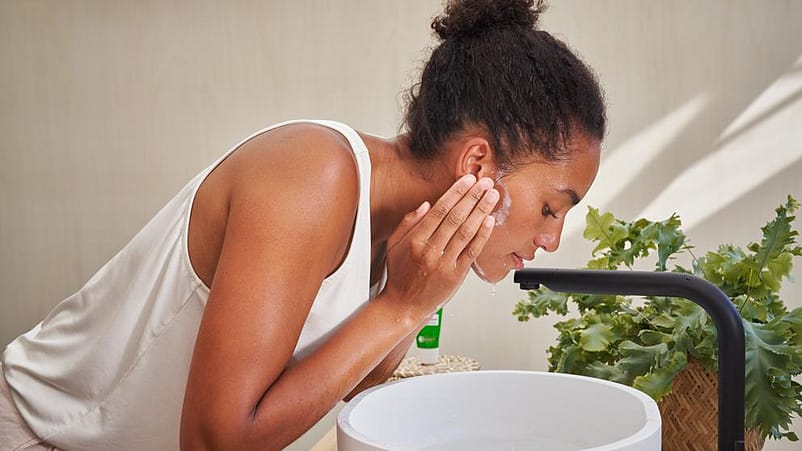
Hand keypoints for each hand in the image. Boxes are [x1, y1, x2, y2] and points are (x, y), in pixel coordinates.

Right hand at [381, 174, 498, 320]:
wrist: (403, 305)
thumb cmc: (400, 275)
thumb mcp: (394, 245)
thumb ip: (408, 222)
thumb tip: (427, 204)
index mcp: (415, 240)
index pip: (439, 211)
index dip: (456, 193)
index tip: (467, 180)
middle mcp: (430, 251)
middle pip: (455, 218)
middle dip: (472, 197)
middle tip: (485, 182)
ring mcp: (444, 264)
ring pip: (466, 232)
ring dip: (481, 212)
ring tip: (492, 196)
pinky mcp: (456, 275)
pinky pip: (472, 251)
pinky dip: (482, 235)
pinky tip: (490, 221)